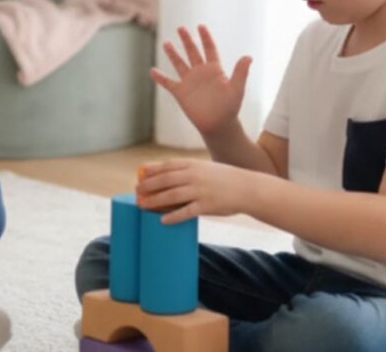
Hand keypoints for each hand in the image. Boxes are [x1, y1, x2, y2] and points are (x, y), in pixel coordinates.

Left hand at [136, 158, 254, 223]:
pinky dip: (173, 216)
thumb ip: (188, 171)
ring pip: (171, 196)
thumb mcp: (205, 168)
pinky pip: (186, 212)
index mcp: (193, 164)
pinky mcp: (206, 206)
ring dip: (154, 201)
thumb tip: (166, 177)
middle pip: (165, 180)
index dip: (152, 171)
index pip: (167, 166)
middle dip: (148, 186)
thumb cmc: (224, 179)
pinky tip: (162, 220)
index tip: (140, 175)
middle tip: (137, 192)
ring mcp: (200, 191)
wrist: (248, 188)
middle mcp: (194, 176)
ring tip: (142, 205)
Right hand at [150, 25, 251, 136]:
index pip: (209, 49)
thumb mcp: (236, 88)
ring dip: (172, 54)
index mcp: (214, 70)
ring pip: (179, 64)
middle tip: (180, 28)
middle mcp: (201, 73)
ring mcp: (190, 82)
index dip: (205, 37)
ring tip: (166, 43)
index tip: (201, 26)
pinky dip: (160, 77)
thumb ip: (240, 72)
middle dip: (187, 40)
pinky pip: (168, 83)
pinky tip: (152, 71)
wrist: (218, 125)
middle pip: (192, 52)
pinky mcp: (181, 93)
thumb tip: (248, 56)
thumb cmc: (230, 108)